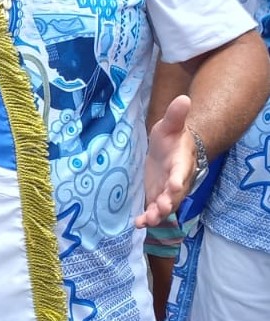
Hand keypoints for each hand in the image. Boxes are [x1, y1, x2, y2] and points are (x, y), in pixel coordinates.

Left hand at [136, 94, 195, 228]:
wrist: (170, 149)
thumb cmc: (171, 136)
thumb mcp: (170, 125)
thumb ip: (176, 115)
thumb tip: (184, 98)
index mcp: (181, 162)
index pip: (181, 171)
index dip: (178, 179)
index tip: (174, 185)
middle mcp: (177, 180)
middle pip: (175, 194)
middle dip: (169, 202)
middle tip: (162, 208)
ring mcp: (167, 191)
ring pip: (165, 206)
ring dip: (157, 214)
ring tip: (147, 220)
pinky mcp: (156, 196)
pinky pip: (153, 209)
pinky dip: (147, 217)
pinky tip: (137, 223)